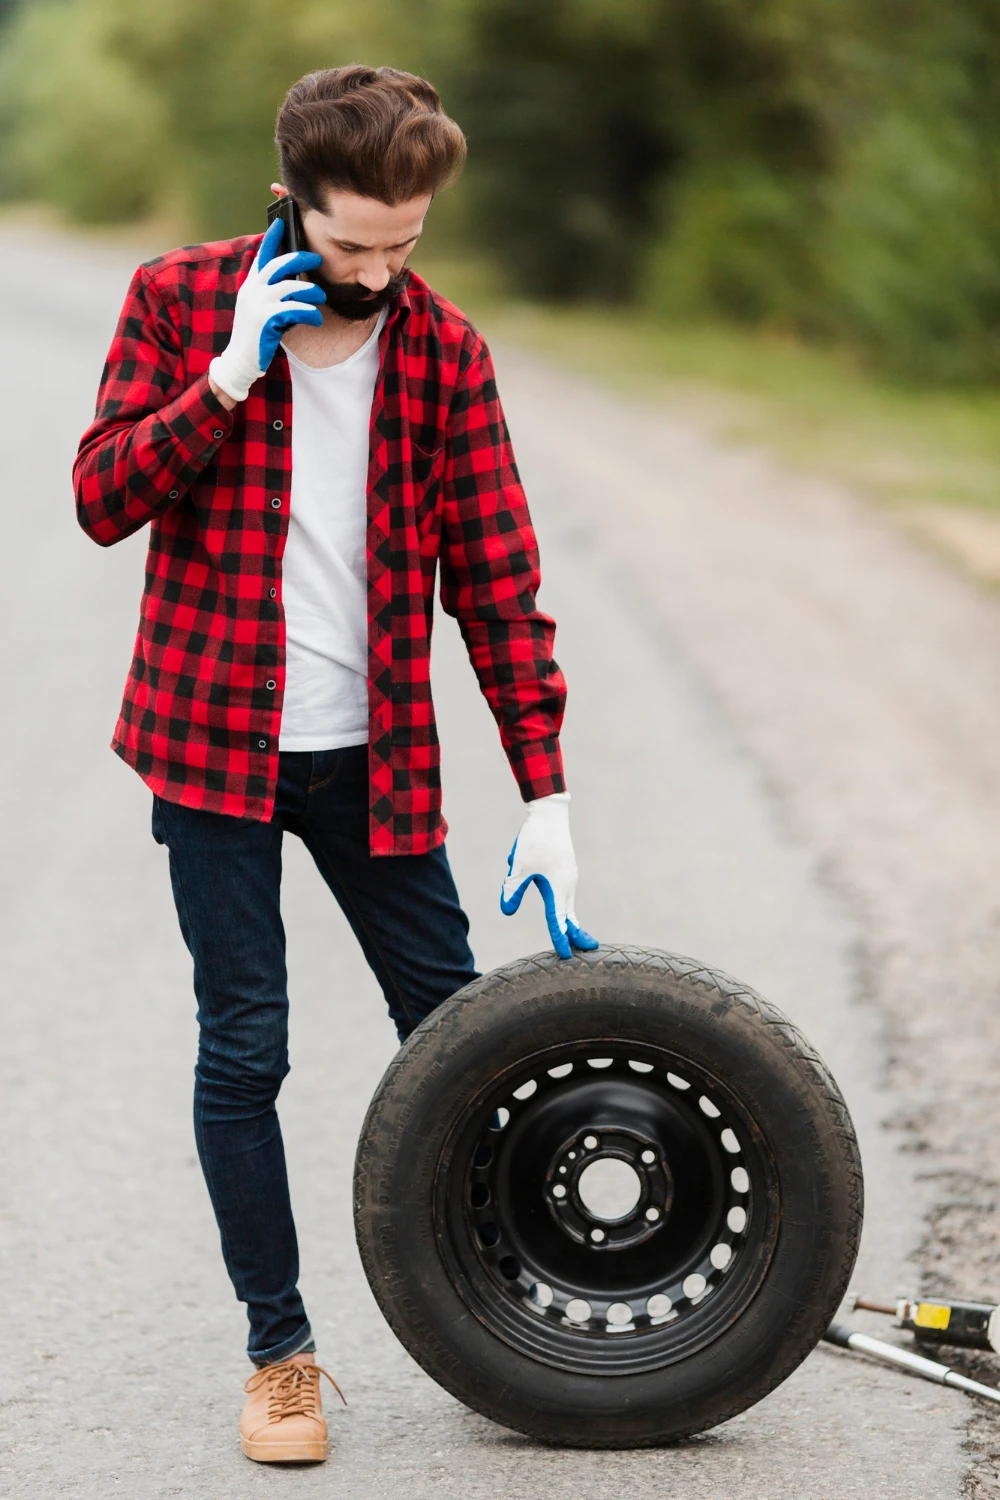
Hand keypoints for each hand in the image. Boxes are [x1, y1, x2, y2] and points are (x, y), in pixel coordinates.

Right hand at [208, 216, 325, 402]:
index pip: (262, 256)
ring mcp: (258, 304)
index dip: (272, 238)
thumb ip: (270, 293)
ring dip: (311, 291)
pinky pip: (295, 309)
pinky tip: (317, 319)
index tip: (282, 222)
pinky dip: (310, 313)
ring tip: (321, 297)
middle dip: (301, 259)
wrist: (241, 361)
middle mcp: (253, 290)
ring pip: (291, 287)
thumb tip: (292, 280)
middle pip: (279, 265)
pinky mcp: (266, 320)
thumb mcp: (258, 309)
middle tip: (318, 259)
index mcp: (251, 286)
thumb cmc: (255, 336)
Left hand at [500, 792, 598, 958]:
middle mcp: (567, 884)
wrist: (550, 814)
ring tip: (571, 934)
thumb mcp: (519, 867)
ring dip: (566, 918)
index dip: (560, 938)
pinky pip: (562, 890)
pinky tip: (551, 897)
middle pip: (570, 915)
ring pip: (565, 902)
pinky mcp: (565, 869)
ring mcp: (568, 876)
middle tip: (588, 948)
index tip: (566, 955)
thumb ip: (513, 890)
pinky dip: (560, 901)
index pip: (558, 920)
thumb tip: (507, 912)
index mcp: (558, 887)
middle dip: (576, 933)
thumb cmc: (534, 840)